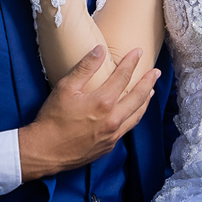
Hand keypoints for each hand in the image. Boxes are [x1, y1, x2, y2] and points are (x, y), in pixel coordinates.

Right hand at [17, 45, 160, 177]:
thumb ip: (85, 68)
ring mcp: (113, 134)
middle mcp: (113, 119)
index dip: (131, 62)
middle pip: (138, 96)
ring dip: (145, 101)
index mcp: (103, 102)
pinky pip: (127, 128)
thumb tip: (100, 50)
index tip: (138, 52)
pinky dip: (135, 117)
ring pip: (137, 115)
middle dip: (148, 82)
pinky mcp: (109, 145)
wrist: (45, 151)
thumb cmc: (52, 118)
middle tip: (156, 72)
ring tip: (151, 91)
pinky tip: (134, 112)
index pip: (123, 76)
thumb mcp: (65, 88)